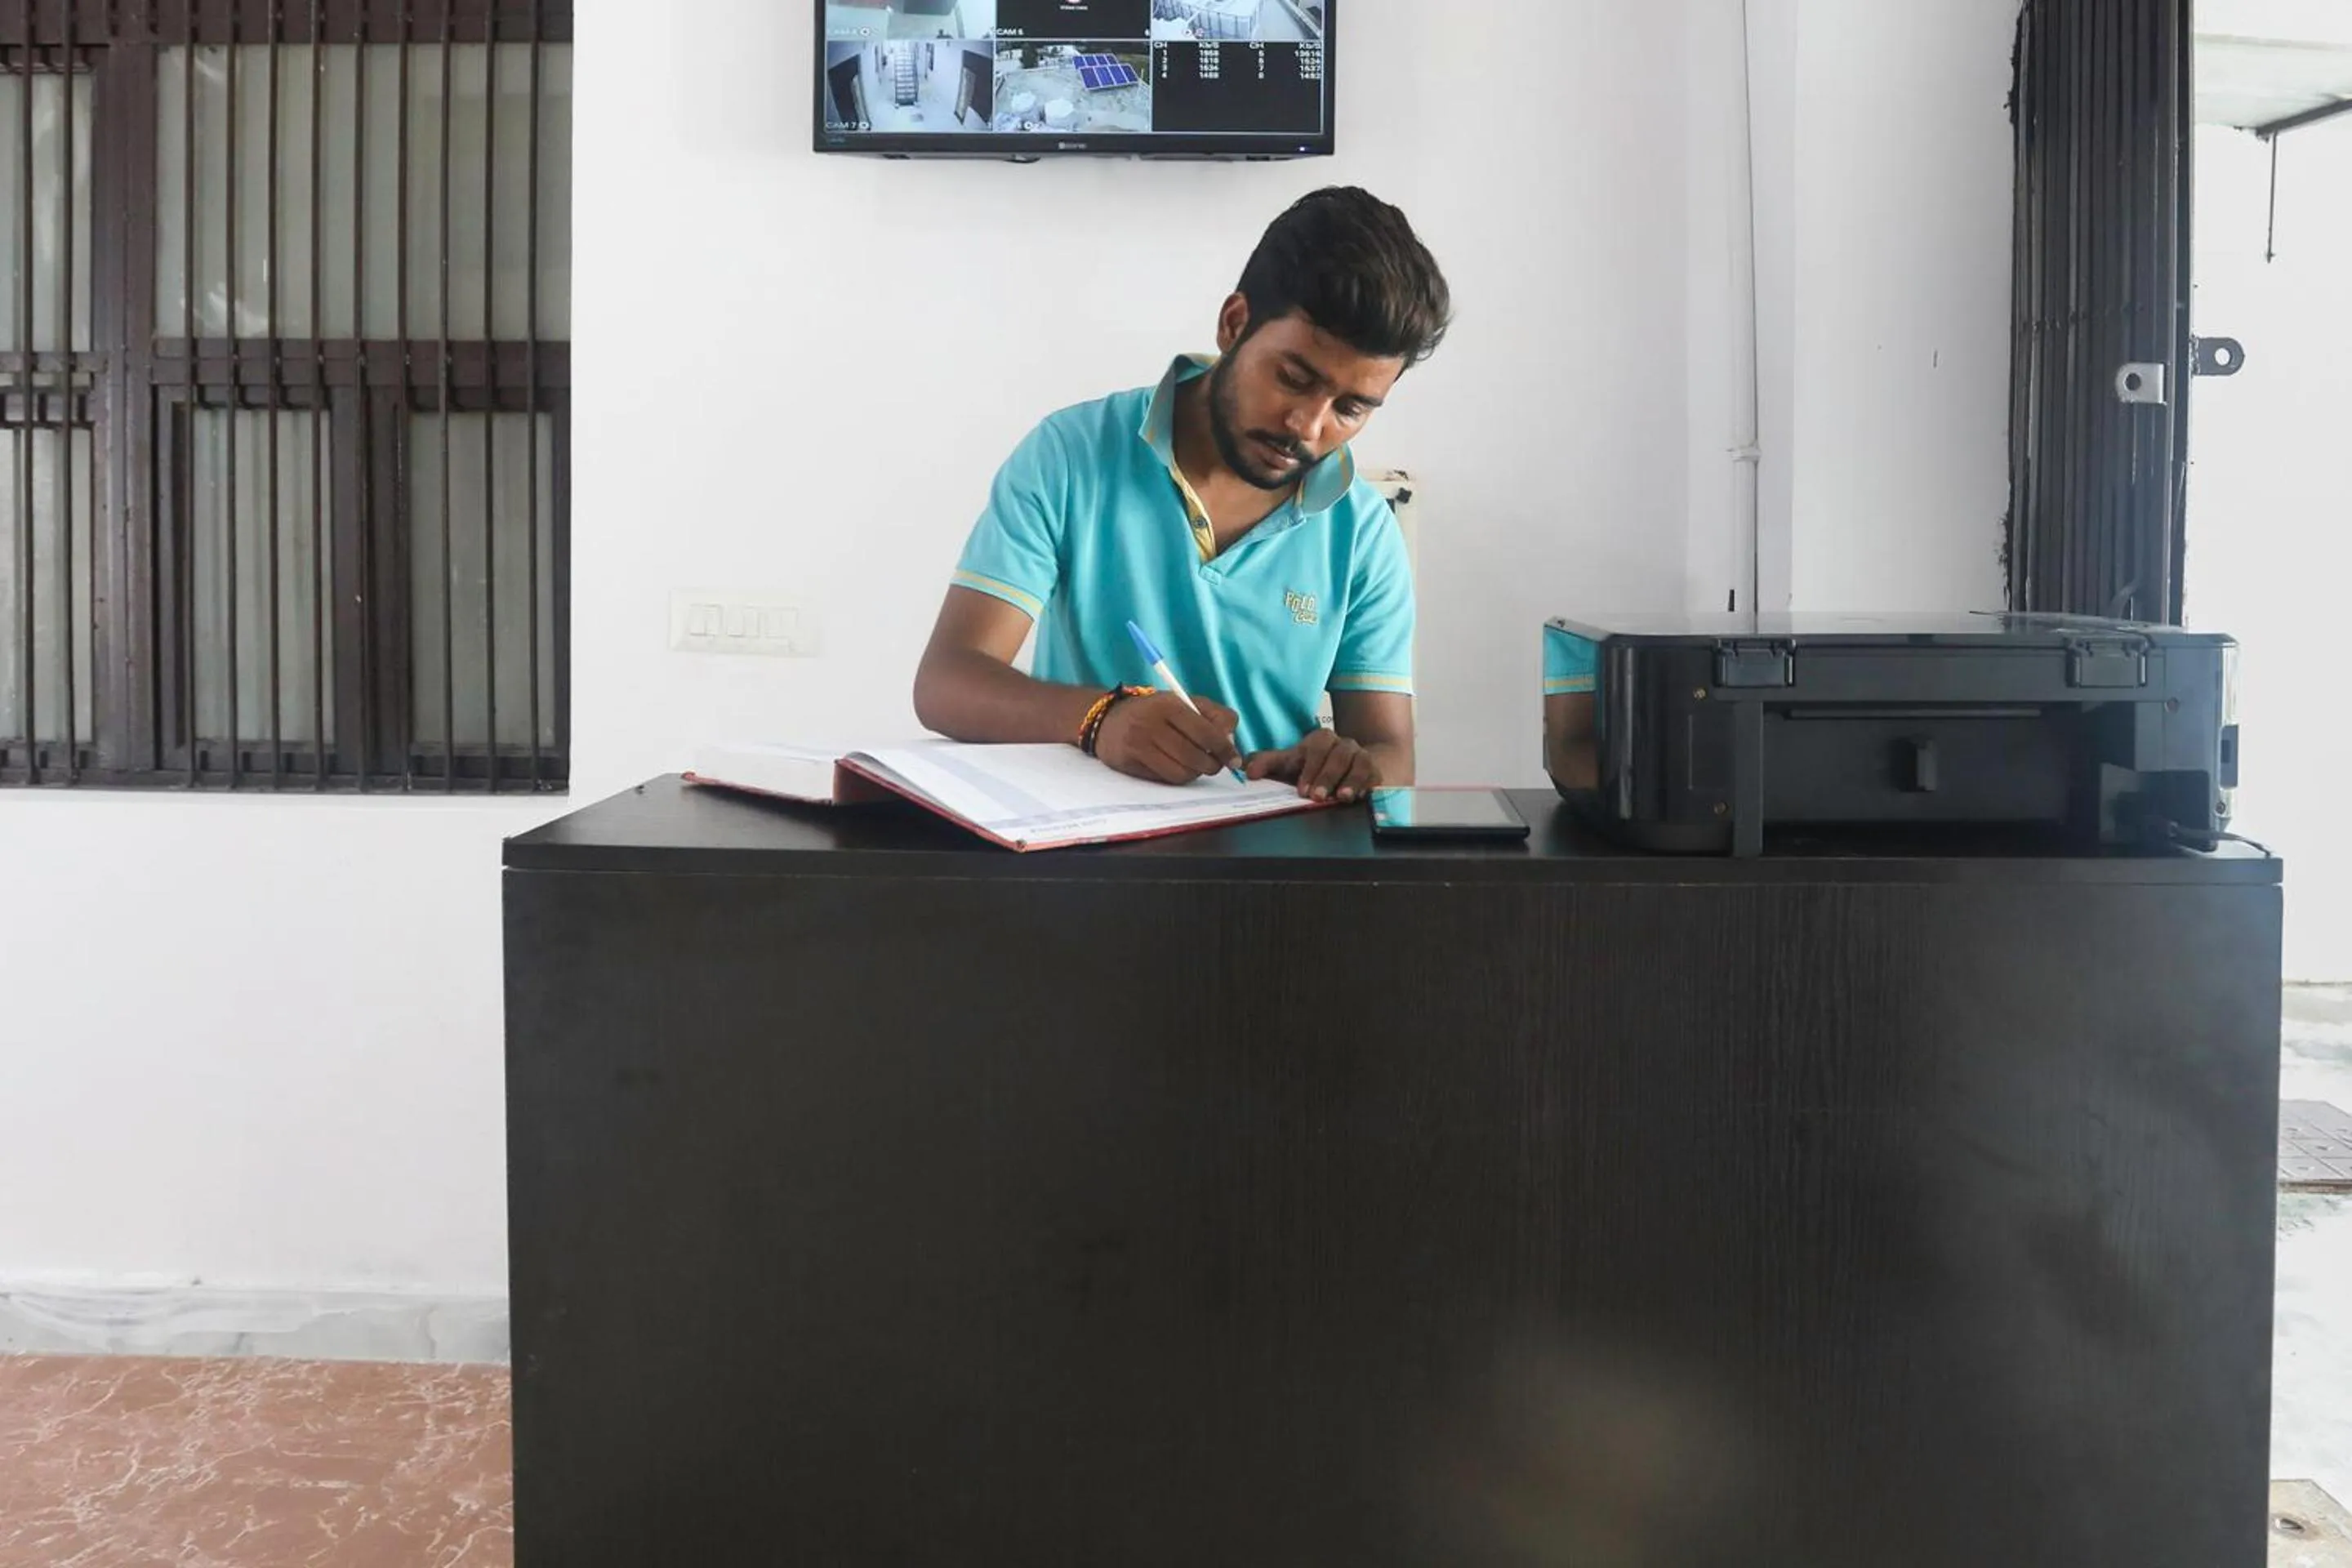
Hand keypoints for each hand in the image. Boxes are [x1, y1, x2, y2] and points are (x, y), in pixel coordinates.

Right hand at [1095, 692, 1242, 784]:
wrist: (1107, 719)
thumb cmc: (1154, 712)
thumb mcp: (1183, 702)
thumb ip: (1213, 716)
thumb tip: (1231, 743)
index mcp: (1170, 704)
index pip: (1206, 732)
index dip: (1225, 749)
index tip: (1234, 759)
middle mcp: (1152, 723)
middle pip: (1196, 756)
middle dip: (1212, 765)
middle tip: (1215, 764)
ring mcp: (1139, 743)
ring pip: (1182, 772)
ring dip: (1195, 773)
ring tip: (1195, 765)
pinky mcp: (1130, 762)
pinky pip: (1166, 778)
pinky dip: (1178, 777)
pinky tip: (1177, 768)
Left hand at [1246, 729, 1379, 802]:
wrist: (1352, 766)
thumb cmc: (1317, 766)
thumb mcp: (1292, 764)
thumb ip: (1268, 764)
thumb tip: (1247, 770)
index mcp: (1321, 740)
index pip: (1316, 748)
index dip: (1310, 768)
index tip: (1301, 790)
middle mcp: (1343, 745)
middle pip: (1338, 755)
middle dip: (1327, 775)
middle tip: (1317, 796)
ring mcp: (1361, 757)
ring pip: (1360, 763)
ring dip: (1350, 780)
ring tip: (1342, 797)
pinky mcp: (1375, 772)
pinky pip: (1375, 776)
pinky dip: (1367, 786)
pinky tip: (1360, 797)